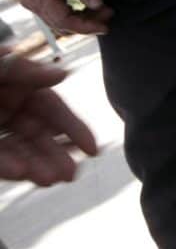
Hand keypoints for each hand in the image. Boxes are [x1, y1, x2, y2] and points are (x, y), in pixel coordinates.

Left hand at [0, 52, 97, 185]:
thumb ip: (23, 69)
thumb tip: (62, 74)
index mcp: (16, 86)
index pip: (52, 109)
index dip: (74, 128)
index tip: (93, 149)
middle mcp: (6, 109)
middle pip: (37, 135)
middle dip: (55, 155)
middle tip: (71, 174)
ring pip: (19, 151)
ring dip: (36, 166)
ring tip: (51, 179)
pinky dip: (7, 167)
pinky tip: (23, 171)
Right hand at [6, 0, 112, 34]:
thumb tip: (98, 5)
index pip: (64, 21)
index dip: (87, 27)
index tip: (106, 27)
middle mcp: (32, 2)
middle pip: (62, 24)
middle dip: (87, 24)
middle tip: (109, 14)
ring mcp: (31, 1)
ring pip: (58, 21)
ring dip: (81, 20)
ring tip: (103, 11)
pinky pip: (54, 13)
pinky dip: (72, 14)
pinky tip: (88, 8)